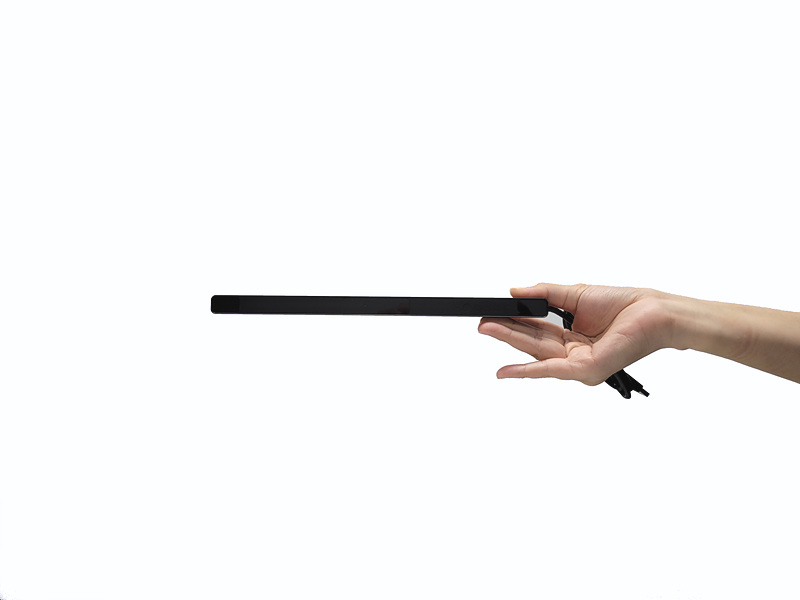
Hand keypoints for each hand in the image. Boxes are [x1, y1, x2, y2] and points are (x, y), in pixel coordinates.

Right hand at [478, 283, 670, 384]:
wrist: (653, 311)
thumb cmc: (624, 304)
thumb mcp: (574, 294)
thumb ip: (544, 293)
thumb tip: (515, 291)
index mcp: (571, 336)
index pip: (535, 330)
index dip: (512, 322)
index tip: (491, 314)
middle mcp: (573, 353)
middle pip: (532, 342)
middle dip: (505, 332)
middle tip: (481, 324)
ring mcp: (578, 364)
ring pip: (537, 352)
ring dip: (510, 341)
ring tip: (487, 328)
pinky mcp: (586, 370)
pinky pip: (551, 370)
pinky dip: (527, 371)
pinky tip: (506, 371)